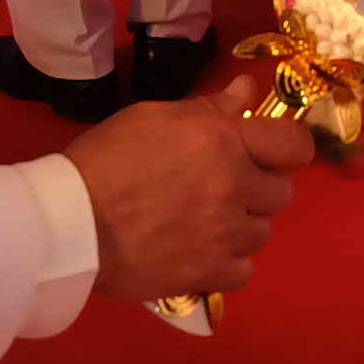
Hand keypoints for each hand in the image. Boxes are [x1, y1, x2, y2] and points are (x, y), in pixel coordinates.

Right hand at [66, 80, 315, 301]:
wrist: (70, 222)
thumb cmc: (105, 159)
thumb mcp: (155, 117)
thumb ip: (210, 107)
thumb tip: (248, 90)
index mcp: (223, 141)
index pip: (294, 144)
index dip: (290, 147)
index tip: (273, 151)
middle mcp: (233, 187)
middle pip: (281, 192)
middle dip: (259, 188)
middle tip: (226, 187)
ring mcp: (224, 234)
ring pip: (262, 232)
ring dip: (242, 226)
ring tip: (207, 223)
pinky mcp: (208, 273)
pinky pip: (244, 271)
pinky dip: (228, 263)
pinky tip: (202, 253)